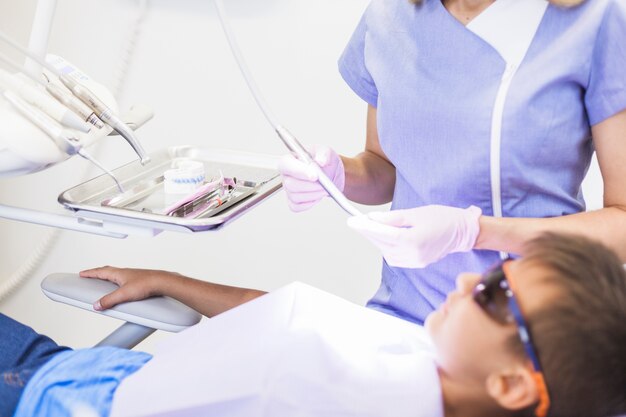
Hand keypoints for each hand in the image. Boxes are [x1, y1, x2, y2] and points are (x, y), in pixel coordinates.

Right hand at [79, 266, 179, 310]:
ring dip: (109, 277)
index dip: (90, 273)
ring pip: (117, 274)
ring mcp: (133, 276)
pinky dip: (119, 282)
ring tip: (105, 281)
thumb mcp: (124, 294)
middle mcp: (125, 272)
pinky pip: (125, 279)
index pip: (100, 271)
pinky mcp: (140, 280)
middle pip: (108, 271)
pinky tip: (122, 287)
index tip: (82, 273)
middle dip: (98, 273)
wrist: (163, 282)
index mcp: (119, 273)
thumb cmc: (146, 284)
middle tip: (91, 275)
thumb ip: (109, 300)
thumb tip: (97, 304)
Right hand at [278, 145, 344, 211]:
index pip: (286, 165)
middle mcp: (287, 175)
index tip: (314, 176)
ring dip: (313, 195)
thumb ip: (324, 154)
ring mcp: (288, 189)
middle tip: (324, 184)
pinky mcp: (293, 201)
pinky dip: (310, 203)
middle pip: (290, 184)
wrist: (332, 174)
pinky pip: (297, 207)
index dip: (299, 171)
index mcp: (290, 160)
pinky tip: (317, 196)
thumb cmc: (325, 161)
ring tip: (324, 189)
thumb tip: (321, 161)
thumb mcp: (327, 152)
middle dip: (310, 186)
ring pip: (295, 197)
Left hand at [346, 205, 481, 267]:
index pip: (382, 234)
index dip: (365, 227)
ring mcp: (415, 261)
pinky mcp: (417, 264)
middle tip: (357, 222)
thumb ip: (392, 218)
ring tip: (370, 228)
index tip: (352, 222)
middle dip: (368, 233)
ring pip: (386, 252)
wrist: (463, 232)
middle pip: (382, 244)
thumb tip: (372, 219)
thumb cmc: (443, 218)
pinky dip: (386, 248)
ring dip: (377, 241)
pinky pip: (395, 258)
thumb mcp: (416, 213)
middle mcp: (413, 254)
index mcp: (413, 240)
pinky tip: (384, 238)